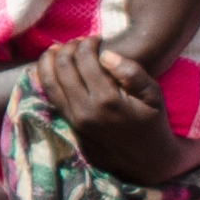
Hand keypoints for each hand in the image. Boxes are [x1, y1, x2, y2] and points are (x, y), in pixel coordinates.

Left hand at [34, 37, 157, 133]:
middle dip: (68, 48)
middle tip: (78, 43)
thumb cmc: (153, 122)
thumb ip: (132, 72)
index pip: (84, 59)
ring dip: (50, 61)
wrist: (147, 161)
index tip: (95, 39)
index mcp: (107, 100)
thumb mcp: (153, 95)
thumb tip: (105, 55)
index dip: (86, 43)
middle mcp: (85, 111)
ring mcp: (74, 121)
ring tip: (58, 49)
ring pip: (49, 83)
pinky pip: (51, 98)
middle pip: (62, 67)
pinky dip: (46, 78)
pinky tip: (52, 67)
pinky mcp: (69, 127)